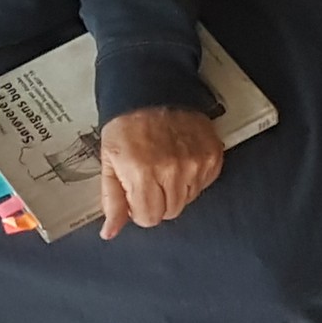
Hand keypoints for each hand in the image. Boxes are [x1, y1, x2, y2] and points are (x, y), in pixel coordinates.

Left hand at [99, 107, 223, 239]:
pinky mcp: (212, 154)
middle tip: (148, 177)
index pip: (149, 218)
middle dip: (157, 201)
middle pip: (170, 212)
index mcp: (143, 173)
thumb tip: (110, 232)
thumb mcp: (109, 163)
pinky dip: (192, 177)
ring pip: (188, 199)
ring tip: (163, 164)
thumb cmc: (126, 124)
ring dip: (175, 189)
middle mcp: (172, 170)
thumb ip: (112, 201)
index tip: (135, 194)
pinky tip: (179, 158)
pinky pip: (203, 183)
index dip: (139, 210)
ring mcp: (195, 162)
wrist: (153, 90)